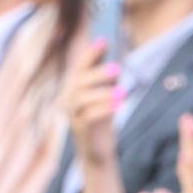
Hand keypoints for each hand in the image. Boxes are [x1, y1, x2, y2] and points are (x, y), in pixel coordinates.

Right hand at [63, 39, 125, 181]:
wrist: (97, 152)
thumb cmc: (100, 119)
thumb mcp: (104, 93)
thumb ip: (105, 73)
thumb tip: (107, 44)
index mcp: (75, 88)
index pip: (80, 67)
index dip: (90, 54)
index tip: (104, 41)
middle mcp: (70, 99)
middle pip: (79, 81)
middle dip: (98, 73)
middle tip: (119, 68)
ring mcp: (73, 115)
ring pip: (82, 99)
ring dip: (103, 93)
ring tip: (123, 92)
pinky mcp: (80, 131)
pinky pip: (88, 117)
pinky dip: (104, 109)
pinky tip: (119, 105)